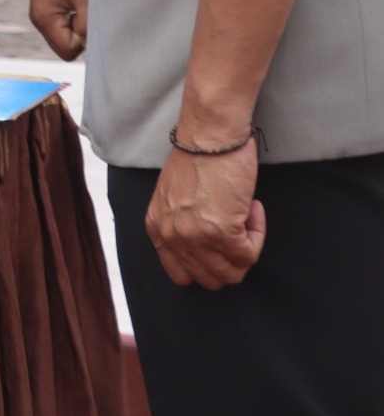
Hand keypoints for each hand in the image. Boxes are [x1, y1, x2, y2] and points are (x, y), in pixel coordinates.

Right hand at [29, 0, 89, 59]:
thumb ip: (89, 26)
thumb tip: (94, 48)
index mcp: (44, 19)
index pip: (68, 51)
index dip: (84, 41)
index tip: (92, 19)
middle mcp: (39, 19)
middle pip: (66, 45)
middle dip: (82, 33)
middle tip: (88, 8)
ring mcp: (43, 12)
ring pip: (67, 33)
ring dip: (80, 23)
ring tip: (84, 0)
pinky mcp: (48, 5)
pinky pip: (65, 22)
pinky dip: (76, 15)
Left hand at [146, 141, 264, 288]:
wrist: (210, 136)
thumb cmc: (197, 159)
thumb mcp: (173, 199)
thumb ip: (180, 227)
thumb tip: (204, 251)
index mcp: (157, 229)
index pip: (181, 275)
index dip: (207, 265)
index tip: (219, 245)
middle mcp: (172, 237)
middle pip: (209, 279)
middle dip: (230, 260)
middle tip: (237, 231)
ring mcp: (195, 237)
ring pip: (231, 273)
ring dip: (245, 248)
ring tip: (244, 216)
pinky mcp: (222, 232)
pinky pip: (249, 254)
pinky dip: (258, 234)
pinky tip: (252, 208)